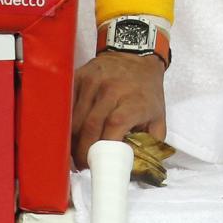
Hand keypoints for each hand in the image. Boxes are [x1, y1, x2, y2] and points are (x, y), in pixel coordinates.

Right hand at [72, 51, 165, 169]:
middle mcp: (113, 89)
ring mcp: (94, 82)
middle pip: (90, 125)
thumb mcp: (158, 115)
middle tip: (81, 165)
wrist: (136, 55)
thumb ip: (151, 141)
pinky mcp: (79, 77)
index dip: (102, 147)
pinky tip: (67, 134)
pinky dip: (64, 123)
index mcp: (135, 100)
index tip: (96, 164)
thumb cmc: (146, 90)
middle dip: (82, 151)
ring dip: (71, 140)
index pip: (114, 125)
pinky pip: (66, 105)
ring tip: (73, 153)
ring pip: (74, 118)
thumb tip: (138, 166)